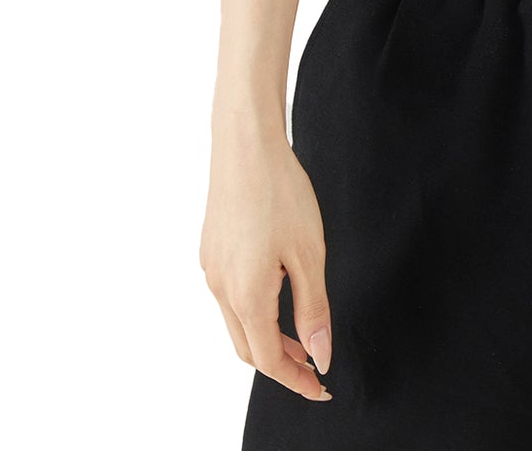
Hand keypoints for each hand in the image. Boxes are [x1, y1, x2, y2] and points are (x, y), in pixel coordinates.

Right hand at [200, 118, 333, 401]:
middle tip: (315, 365)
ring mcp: (211, 269)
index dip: (296, 379)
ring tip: (301, 334)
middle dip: (281, 363)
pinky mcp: (210, 252)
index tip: (321, 387)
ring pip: (237, 323)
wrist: (245, 145)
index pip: (268, 360)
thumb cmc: (280, 191)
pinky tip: (278, 294)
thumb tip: (320, 355)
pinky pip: (230, 297)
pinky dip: (253, 311)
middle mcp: (221, 288)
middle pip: (248, 348)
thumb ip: (313, 309)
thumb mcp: (309, 253)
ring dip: (267, 337)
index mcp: (246, 294)